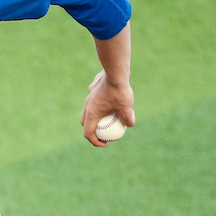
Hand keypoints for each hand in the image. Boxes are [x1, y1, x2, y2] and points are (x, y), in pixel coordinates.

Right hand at [81, 24, 134, 146]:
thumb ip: (128, 119)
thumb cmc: (119, 92)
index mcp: (91, 114)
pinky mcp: (93, 89)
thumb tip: (129, 125)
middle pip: (85, 123)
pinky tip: (111, 100)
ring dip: (96, 116)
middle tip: (105, 132)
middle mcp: (87, 107)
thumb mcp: (127, 108)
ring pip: (89, 111)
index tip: (106, 143)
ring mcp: (89, 97)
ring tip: (109, 116)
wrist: (115, 72)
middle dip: (93, 130)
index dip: (96, 142)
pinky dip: (100, 104)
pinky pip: (94, 100)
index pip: (88, 134)